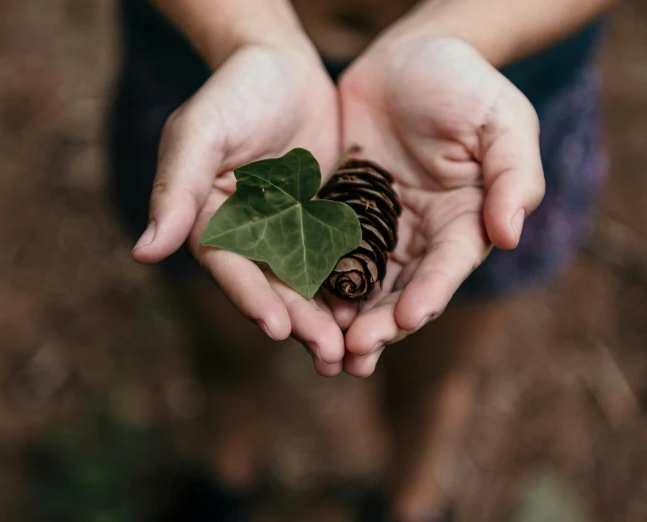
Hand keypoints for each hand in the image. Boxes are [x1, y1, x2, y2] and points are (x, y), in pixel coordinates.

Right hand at [131, 45, 348, 375]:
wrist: (282, 66)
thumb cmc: (234, 92)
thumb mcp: (202, 131)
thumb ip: (176, 188)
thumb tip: (143, 251)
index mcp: (211, 222)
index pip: (229, 267)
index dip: (251, 297)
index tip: (276, 327)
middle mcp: (247, 236)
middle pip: (272, 287)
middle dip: (298, 321)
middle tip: (328, 353)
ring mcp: (286, 233)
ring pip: (307, 284)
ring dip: (327, 319)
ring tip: (352, 351)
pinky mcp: (320, 224)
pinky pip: (336, 260)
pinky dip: (352, 287)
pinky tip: (375, 310)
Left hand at [331, 36, 544, 376]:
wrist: (406, 57)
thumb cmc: (462, 82)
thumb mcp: (500, 120)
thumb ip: (511, 175)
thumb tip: (510, 234)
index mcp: (464, 221)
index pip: (447, 267)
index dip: (430, 294)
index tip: (408, 318)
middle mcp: (421, 235)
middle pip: (402, 289)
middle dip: (381, 324)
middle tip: (354, 353)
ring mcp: (379, 228)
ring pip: (363, 284)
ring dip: (347, 319)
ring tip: (328, 352)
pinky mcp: (342, 215)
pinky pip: (328, 253)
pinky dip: (317, 283)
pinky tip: (299, 306)